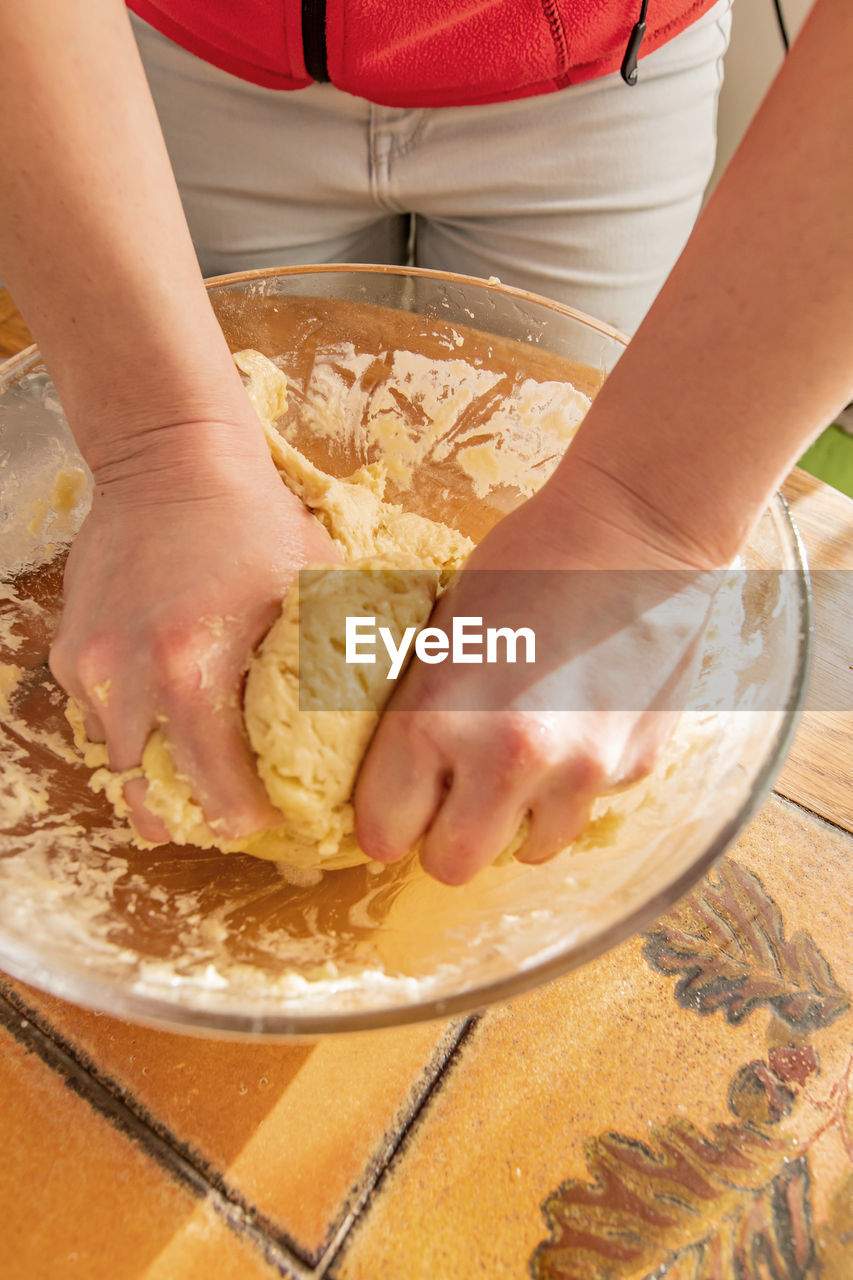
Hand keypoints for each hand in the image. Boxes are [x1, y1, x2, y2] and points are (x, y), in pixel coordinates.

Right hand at [50, 417, 338, 841]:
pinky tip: (170, 706)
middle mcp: (127, 683)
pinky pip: (99, 723)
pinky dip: (135, 731)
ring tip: (204, 760)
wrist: (169, 457)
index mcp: (191, 673)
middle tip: (236, 799)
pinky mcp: (69, 653)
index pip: (218, 799)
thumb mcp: (315, 590)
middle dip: (200, 813)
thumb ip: (339, 667)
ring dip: (162, 776)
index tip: (276, 807)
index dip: (253, 817)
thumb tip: (374, 731)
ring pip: (121, 768)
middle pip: (155, 803)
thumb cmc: (253, 521)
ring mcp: (89, 670)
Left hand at [354, 471, 719, 884]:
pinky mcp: (634, 768)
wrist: (635, 529)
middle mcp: (506, 759)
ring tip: (524, 762)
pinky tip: (580, 726)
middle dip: (445, 840)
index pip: (382, 833)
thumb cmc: (524, 561)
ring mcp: (579, 772)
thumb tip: (395, 780)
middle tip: (453, 801)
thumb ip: (419, 715)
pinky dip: (574, 788)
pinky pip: (586, 809)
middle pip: (451, 867)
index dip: (386, 821)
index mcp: (436, 718)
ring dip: (517, 821)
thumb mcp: (441, 633)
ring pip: (529, 852)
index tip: (397, 808)